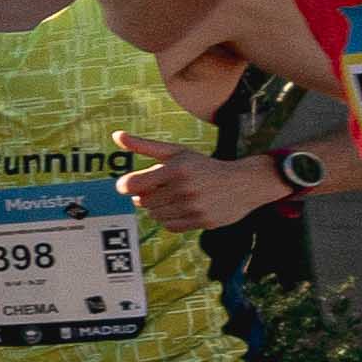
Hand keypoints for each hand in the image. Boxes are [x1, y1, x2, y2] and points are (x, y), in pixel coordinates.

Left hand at [115, 128, 277, 231]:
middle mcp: (184, 189)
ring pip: (155, 215)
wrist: (245, 183)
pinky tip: (182, 208)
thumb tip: (116, 134)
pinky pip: (170, 226)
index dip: (126, 186)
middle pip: (143, 201)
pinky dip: (170, 219)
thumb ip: (144, 145)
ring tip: (173, 197)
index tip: (130, 185)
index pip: (132, 185)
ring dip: (158, 207)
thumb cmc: (204, 166)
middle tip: (160, 188)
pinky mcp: (202, 222)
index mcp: (175, 169)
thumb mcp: (176, 152)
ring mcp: (194, 207)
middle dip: (146, 195)